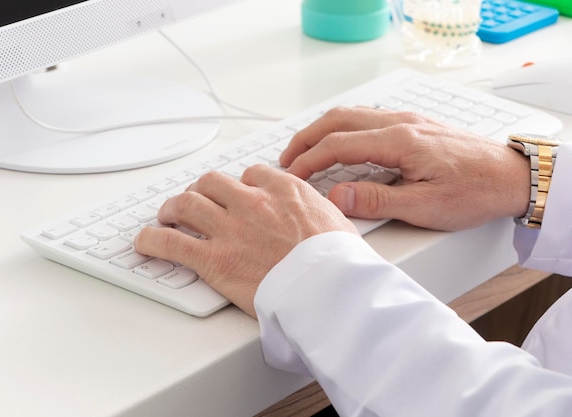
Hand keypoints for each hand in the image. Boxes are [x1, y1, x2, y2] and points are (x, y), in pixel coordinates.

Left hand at [134, 164, 358, 317]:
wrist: (330, 289)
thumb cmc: (339, 262)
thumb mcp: (338, 222)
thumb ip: (317, 211)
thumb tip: (318, 215)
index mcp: (284, 191)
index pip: (252, 174)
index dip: (240, 184)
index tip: (237, 193)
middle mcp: (253, 202)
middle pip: (212, 183)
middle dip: (201, 189)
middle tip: (196, 199)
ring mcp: (230, 229)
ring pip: (187, 204)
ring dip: (173, 207)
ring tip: (167, 214)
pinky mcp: (214, 259)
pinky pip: (170, 242)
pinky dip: (152, 240)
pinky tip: (144, 242)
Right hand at [280, 106, 529, 230]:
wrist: (511, 177)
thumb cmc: (475, 191)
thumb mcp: (425, 206)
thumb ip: (376, 201)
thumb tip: (335, 197)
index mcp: (400, 141)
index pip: (338, 144)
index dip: (309, 160)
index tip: (291, 176)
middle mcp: (401, 123)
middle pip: (337, 120)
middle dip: (306, 138)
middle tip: (286, 159)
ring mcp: (407, 121)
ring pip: (351, 115)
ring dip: (322, 131)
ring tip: (305, 152)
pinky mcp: (413, 126)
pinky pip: (367, 119)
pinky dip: (342, 130)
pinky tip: (340, 146)